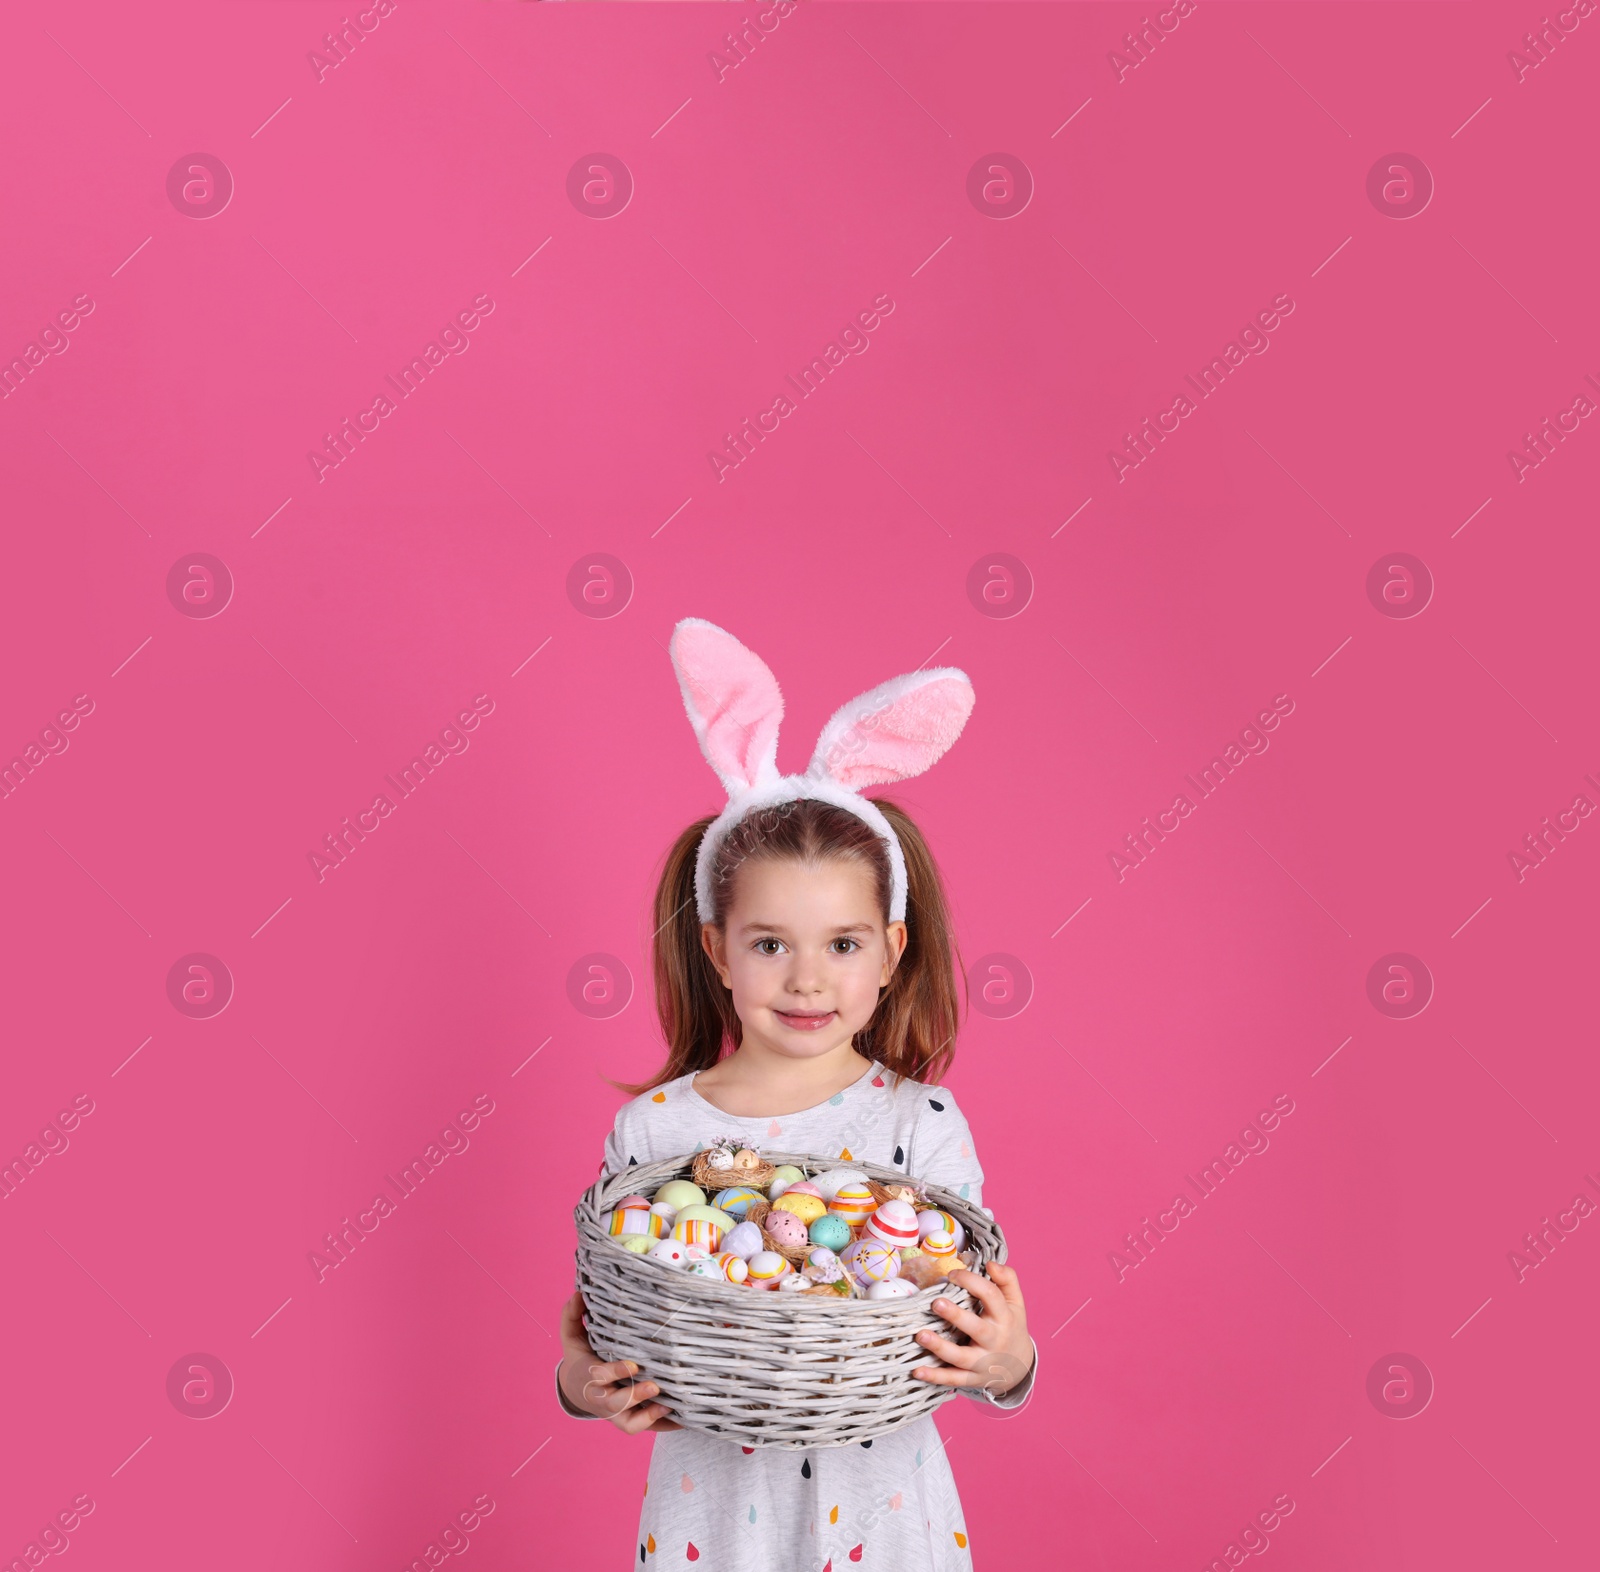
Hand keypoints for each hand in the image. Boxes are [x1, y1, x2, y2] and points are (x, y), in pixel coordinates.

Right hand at [558, 1291, 680, 1432]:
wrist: (579, 1391)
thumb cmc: (581, 1359)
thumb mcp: (572, 1338)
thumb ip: (572, 1315)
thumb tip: (578, 1294)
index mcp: (590, 1378)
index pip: (600, 1377)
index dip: (616, 1372)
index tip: (633, 1364)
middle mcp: (602, 1399)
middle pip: (616, 1404)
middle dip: (635, 1397)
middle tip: (655, 1386)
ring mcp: (617, 1413)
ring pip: (630, 1424)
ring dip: (650, 1417)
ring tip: (670, 1405)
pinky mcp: (631, 1419)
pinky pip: (648, 1428)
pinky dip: (665, 1425)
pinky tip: (685, 1418)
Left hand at [910, 1262, 1033, 1396]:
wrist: (1020, 1367)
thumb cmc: (1011, 1326)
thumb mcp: (1016, 1302)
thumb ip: (1007, 1278)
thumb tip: (990, 1263)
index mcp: (1004, 1317)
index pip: (991, 1296)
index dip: (971, 1282)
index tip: (952, 1274)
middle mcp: (994, 1340)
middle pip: (976, 1328)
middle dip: (956, 1316)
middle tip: (936, 1303)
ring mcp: (983, 1362)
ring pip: (961, 1357)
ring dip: (939, 1347)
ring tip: (920, 1335)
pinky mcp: (972, 1379)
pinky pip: (953, 1379)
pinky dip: (935, 1377)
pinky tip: (917, 1371)